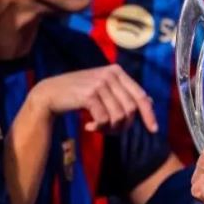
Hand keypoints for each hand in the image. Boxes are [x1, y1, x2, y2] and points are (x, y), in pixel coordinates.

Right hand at [31, 65, 158, 133]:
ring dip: (110, 129)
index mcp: (117, 71)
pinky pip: (104, 119)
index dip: (149, 114)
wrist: (50, 94)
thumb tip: (151, 102)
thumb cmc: (79, 94)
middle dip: (123, 126)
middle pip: (131, 109)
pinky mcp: (89, 95)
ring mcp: (100, 83)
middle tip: (110, 132)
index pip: (141, 96)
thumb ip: (124, 93)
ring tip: (99, 129)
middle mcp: (110, 74)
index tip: (153, 130)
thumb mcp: (103, 89)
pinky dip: (99, 128)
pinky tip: (89, 127)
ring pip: (119, 116)